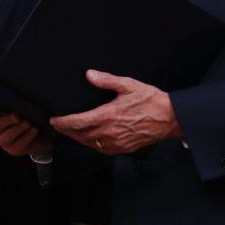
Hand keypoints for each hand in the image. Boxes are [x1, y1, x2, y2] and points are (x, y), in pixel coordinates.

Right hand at [0, 104, 50, 156]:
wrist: (43, 136)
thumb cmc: (32, 118)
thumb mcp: (26, 110)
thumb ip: (21, 106)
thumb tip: (22, 101)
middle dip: (7, 120)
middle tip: (17, 117)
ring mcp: (4, 141)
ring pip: (6, 137)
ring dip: (18, 129)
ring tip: (29, 123)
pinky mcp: (13, 150)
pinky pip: (17, 145)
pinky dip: (27, 136)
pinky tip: (34, 129)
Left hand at [50, 70, 179, 154]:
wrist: (170, 118)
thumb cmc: (150, 100)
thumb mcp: (128, 85)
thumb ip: (106, 81)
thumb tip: (89, 74)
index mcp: (108, 116)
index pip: (78, 123)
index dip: (63, 123)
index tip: (54, 120)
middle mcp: (110, 132)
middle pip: (80, 135)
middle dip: (67, 131)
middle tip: (58, 126)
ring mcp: (117, 143)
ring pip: (90, 144)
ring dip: (77, 139)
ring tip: (70, 132)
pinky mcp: (124, 148)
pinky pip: (102, 150)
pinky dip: (91, 145)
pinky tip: (88, 140)